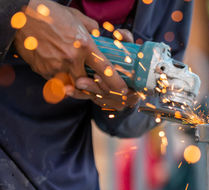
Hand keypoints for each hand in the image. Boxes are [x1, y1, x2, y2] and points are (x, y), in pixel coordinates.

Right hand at [14, 0, 129, 108]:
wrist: (21, 17)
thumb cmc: (51, 14)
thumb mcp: (77, 17)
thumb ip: (92, 29)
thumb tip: (100, 36)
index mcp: (85, 46)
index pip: (106, 70)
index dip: (116, 83)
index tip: (122, 90)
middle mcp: (72, 59)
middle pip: (89, 84)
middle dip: (94, 86)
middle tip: (96, 84)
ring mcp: (57, 66)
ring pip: (73, 85)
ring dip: (77, 84)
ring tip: (76, 75)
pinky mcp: (44, 71)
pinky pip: (57, 82)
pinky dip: (62, 78)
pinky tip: (59, 67)